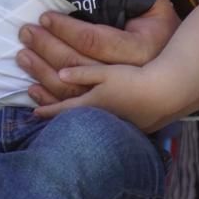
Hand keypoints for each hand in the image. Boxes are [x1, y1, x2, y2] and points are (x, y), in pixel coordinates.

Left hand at [17, 0, 177, 105]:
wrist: (180, 77)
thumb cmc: (165, 33)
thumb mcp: (157, 8)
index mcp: (139, 49)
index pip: (93, 39)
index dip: (66, 28)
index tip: (45, 17)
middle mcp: (126, 76)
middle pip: (77, 63)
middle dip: (47, 47)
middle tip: (25, 32)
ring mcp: (116, 98)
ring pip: (71, 87)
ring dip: (42, 72)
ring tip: (22, 56)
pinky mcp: (107, 110)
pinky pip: (73, 107)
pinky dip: (50, 100)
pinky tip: (32, 90)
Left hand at [32, 61, 178, 132]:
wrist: (165, 94)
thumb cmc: (135, 80)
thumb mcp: (106, 73)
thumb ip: (82, 74)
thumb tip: (60, 74)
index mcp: (92, 105)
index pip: (63, 109)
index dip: (47, 110)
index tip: (34, 112)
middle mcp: (100, 118)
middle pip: (71, 119)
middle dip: (53, 113)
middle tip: (38, 112)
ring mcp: (114, 125)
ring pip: (85, 122)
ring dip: (69, 118)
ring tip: (58, 116)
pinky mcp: (126, 125)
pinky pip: (100, 124)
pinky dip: (88, 121)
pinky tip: (91, 120)